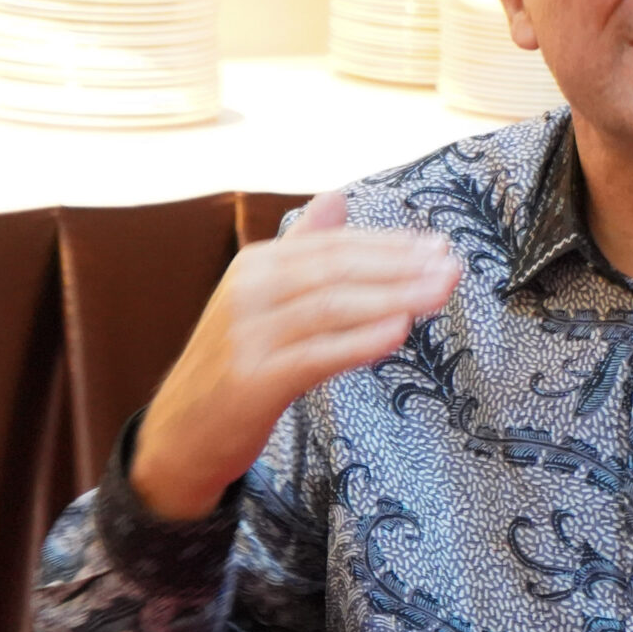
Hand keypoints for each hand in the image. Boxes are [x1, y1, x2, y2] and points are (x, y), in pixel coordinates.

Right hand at [130, 191, 461, 519]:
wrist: (181, 435)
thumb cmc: (235, 364)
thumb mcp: (263, 298)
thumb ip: (302, 248)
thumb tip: (337, 196)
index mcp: (254, 265)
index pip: (332, 245)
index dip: (389, 243)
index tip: (439, 246)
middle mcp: (247, 292)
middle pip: (336, 269)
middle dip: (400, 266)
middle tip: (451, 267)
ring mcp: (246, 336)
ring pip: (332, 307)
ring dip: (393, 297)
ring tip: (439, 294)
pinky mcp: (252, 381)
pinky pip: (315, 356)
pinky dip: (359, 341)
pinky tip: (398, 332)